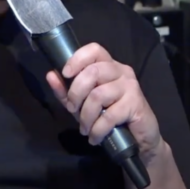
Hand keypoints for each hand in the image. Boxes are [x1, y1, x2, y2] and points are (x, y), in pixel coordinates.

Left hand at [45, 43, 162, 159]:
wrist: (139, 138)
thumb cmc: (109, 117)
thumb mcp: (83, 104)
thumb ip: (65, 90)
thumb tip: (50, 75)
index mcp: (108, 65)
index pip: (94, 50)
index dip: (77, 59)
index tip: (66, 74)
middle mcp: (121, 71)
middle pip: (92, 72)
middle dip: (76, 94)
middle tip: (73, 110)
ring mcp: (130, 86)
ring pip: (98, 95)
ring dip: (86, 116)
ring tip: (85, 128)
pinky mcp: (136, 103)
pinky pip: (109, 115)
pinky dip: (97, 130)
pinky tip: (95, 137)